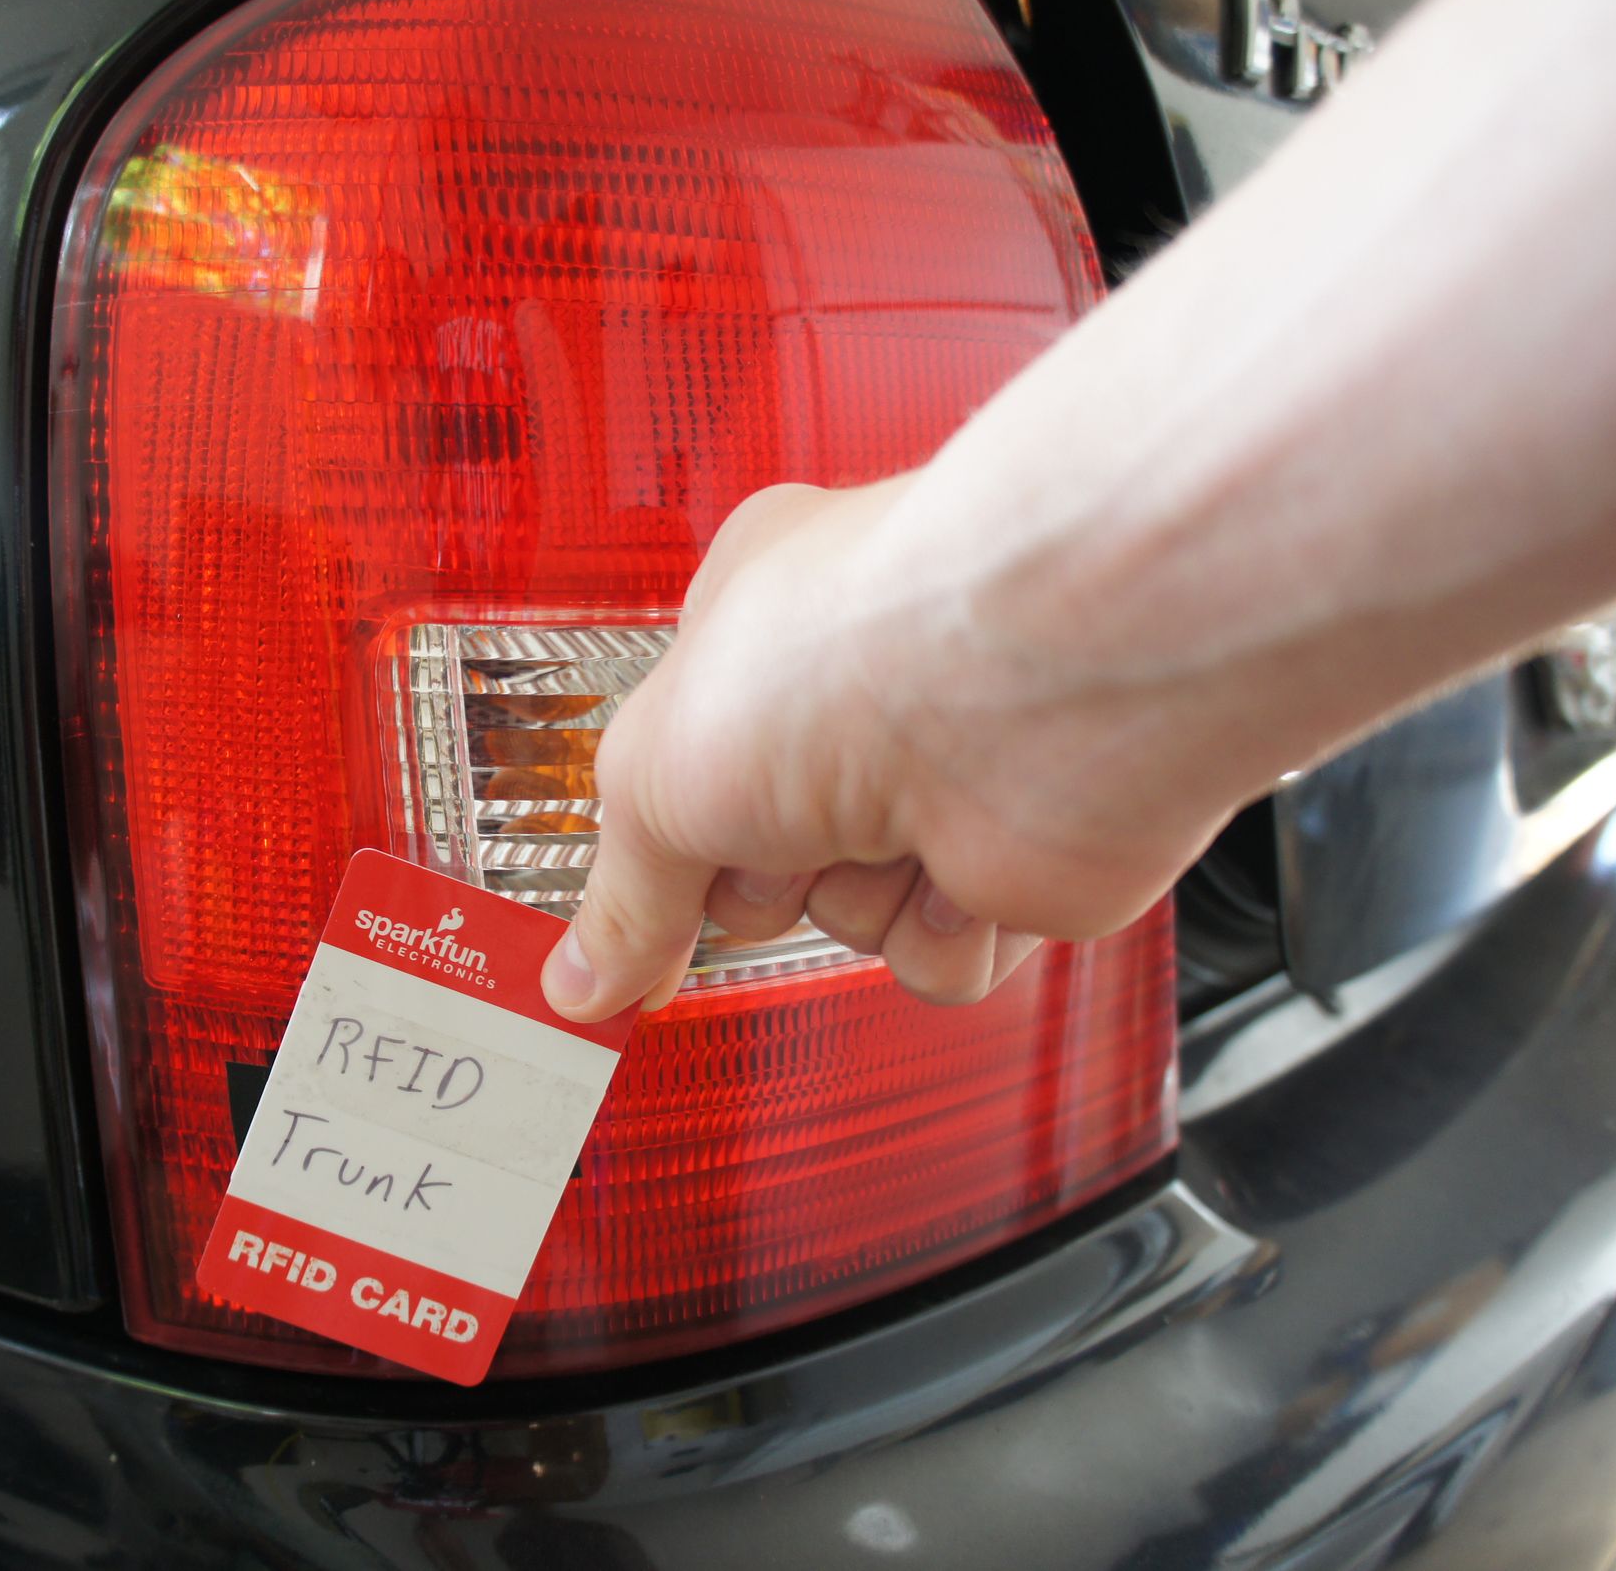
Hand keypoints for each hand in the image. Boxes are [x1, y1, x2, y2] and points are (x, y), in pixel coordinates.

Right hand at [539, 475, 1228, 1020]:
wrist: (1034, 677)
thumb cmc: (853, 648)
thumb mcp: (658, 777)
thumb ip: (618, 896)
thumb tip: (582, 981)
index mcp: (753, 633)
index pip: (680, 773)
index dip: (659, 844)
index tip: (633, 920)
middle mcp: (854, 700)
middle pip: (761, 868)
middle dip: (766, 875)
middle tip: (782, 826)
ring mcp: (938, 779)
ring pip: (852, 922)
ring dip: (858, 901)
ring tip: (885, 823)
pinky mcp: (1016, 856)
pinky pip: (943, 963)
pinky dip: (943, 936)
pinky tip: (958, 867)